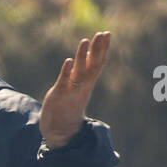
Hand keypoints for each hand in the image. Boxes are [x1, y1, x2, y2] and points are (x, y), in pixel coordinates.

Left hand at [41, 31, 110, 147]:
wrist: (61, 132)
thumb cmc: (69, 107)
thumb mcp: (79, 88)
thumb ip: (84, 73)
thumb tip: (89, 57)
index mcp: (87, 83)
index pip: (97, 63)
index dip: (102, 48)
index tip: (107, 33)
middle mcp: (82, 85)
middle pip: (92, 65)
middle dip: (97, 49)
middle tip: (102, 33)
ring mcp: (71, 90)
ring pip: (79, 72)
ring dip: (82, 56)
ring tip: (85, 41)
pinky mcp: (59, 96)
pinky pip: (64, 82)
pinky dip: (67, 72)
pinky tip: (68, 60)